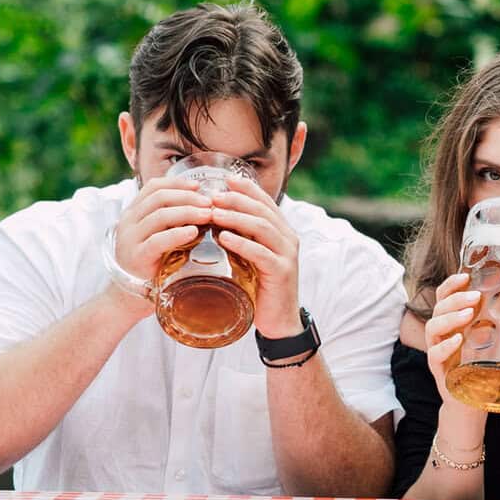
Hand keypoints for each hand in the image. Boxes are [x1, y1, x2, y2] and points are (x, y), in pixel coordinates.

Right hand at [110, 177, 220, 313]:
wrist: (129, 296)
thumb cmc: (151, 263)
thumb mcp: (158, 236)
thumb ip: (172, 220)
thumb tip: (203, 204)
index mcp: (134, 212)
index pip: (154, 187)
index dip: (178, 183)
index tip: (200, 186)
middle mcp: (128, 222)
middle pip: (160, 198)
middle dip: (188, 197)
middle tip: (211, 203)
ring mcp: (130, 239)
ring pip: (160, 216)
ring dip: (188, 212)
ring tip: (209, 215)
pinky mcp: (136, 257)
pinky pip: (158, 241)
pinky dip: (177, 234)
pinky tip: (194, 232)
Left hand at [199, 173, 301, 335]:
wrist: (279, 321)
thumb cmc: (261, 287)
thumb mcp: (251, 257)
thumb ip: (241, 238)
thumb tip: (215, 218)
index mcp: (281, 231)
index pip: (266, 201)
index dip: (246, 188)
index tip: (225, 178)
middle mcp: (288, 238)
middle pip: (263, 210)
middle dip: (237, 199)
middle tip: (212, 196)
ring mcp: (287, 255)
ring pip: (262, 227)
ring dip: (236, 218)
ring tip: (213, 214)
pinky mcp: (282, 272)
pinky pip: (261, 253)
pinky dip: (241, 243)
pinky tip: (223, 238)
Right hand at [421, 272, 480, 409]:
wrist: (474, 405)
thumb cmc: (485, 370)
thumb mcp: (492, 342)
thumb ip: (497, 322)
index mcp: (453, 323)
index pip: (445, 296)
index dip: (452, 284)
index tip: (467, 275)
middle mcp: (441, 334)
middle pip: (439, 307)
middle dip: (456, 298)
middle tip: (476, 296)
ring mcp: (437, 352)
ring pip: (433, 327)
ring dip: (450, 317)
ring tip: (468, 313)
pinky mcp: (439, 371)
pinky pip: (434, 354)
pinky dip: (445, 345)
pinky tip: (458, 340)